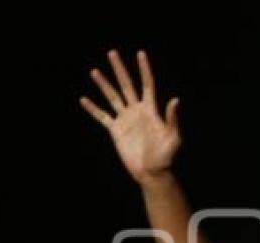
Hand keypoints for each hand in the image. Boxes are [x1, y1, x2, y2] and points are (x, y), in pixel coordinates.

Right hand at [80, 50, 180, 184]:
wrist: (152, 173)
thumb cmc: (166, 157)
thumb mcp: (173, 137)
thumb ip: (173, 118)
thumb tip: (175, 99)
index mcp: (151, 110)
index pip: (147, 84)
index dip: (144, 69)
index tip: (140, 53)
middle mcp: (137, 111)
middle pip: (127, 85)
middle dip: (120, 69)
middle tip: (112, 53)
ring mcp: (126, 120)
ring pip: (112, 97)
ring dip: (103, 84)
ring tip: (94, 71)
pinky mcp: (116, 131)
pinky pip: (102, 117)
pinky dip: (93, 109)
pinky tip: (83, 99)